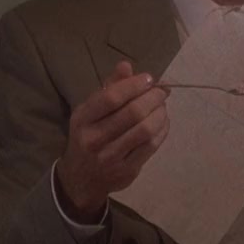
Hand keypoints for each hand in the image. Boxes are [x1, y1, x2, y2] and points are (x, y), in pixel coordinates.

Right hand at [55, 61, 169, 222]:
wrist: (81, 178)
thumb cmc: (88, 135)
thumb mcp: (90, 110)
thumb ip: (109, 87)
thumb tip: (127, 65)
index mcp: (82, 119)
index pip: (111, 98)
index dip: (134, 85)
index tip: (148, 78)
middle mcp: (94, 139)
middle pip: (133, 113)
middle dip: (153, 97)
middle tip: (161, 91)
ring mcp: (111, 157)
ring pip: (145, 130)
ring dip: (160, 113)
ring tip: (162, 105)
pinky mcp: (127, 170)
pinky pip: (152, 146)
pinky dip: (162, 130)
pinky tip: (162, 121)